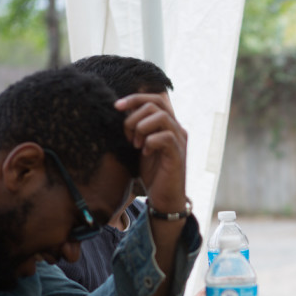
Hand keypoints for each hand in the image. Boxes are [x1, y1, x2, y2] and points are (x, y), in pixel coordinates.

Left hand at [115, 93, 187, 212]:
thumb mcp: (141, 145)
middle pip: (156, 104)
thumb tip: (123, 110)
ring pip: (161, 117)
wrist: (164, 197)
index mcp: (168, 124)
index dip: (134, 98)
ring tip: (136, 144)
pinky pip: (165, 137)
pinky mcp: (178, 154)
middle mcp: (177, 129)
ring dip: (142, 128)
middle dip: (134, 115)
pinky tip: (145, 153)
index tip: (116, 106)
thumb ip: (137, 128)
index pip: (154, 99)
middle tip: (127, 135)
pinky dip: (150, 142)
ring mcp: (180, 141)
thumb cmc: (153, 172)